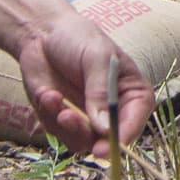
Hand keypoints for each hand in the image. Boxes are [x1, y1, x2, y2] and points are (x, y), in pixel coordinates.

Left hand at [7, 5, 154, 155]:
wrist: (44, 35)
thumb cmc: (79, 38)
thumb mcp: (96, 58)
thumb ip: (101, 92)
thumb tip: (104, 127)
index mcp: (133, 94)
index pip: (135, 123)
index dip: (122, 137)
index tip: (105, 144)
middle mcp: (114, 113)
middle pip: (108, 141)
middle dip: (86, 134)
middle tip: (67, 119)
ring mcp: (89, 120)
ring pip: (82, 141)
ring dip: (64, 123)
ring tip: (52, 97)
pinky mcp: (65, 122)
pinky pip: (59, 133)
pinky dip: (50, 115)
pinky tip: (47, 94)